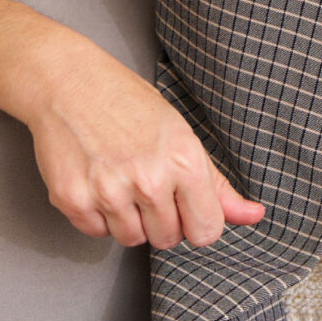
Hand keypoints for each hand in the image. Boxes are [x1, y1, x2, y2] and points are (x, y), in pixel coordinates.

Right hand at [21, 45, 266, 248]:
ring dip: (127, 218)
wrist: (66, 81)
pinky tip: (95, 181)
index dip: (195, 220)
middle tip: (143, 181)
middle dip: (159, 219)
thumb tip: (255, 215)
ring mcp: (108, 191)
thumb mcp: (181, 135)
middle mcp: (148, 179)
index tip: (182, 203)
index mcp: (183, 161)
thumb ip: (217, 185)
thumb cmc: (125, 102)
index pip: (206, 232)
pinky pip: (95, 232)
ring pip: (130, 239)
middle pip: (167, 239)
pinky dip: (96, 214)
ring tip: (118, 179)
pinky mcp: (73, 199)